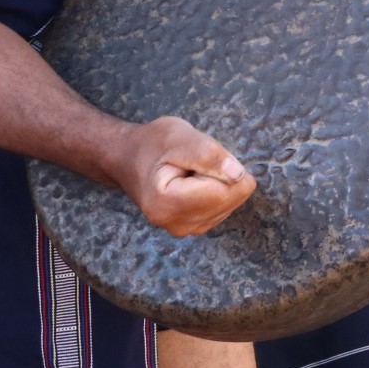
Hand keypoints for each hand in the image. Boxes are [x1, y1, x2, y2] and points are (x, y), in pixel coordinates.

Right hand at [115, 116, 256, 236]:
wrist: (129, 159)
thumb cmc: (152, 144)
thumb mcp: (180, 137)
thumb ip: (209, 155)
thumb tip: (239, 175)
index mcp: (167, 203)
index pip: (225, 191)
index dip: (223, 167)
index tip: (198, 157)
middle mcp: (176, 224)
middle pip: (230, 199)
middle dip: (221, 175)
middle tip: (193, 165)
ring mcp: (184, 230)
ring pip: (231, 203)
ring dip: (218, 183)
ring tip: (191, 172)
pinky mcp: (193, 228)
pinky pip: (224, 207)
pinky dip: (216, 191)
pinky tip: (194, 183)